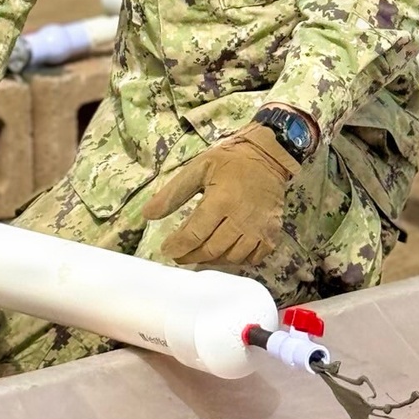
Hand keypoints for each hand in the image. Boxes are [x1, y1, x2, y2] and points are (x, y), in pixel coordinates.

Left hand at [141, 123, 299, 266]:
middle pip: (211, 250)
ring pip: (231, 258)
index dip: (177, 246)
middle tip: (179, 255)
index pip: (194, 234)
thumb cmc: (230, 161)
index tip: (166, 249)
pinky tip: (225, 253)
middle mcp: (240, 219)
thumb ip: (172, 194)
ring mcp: (259, 229)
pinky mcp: (271, 234)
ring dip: (211, 261)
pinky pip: (253, 259)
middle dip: (190, 256)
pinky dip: (237, 261)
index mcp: (221, 200)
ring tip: (199, 254)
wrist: (268, 156)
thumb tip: (147, 215)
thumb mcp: (198, 169)